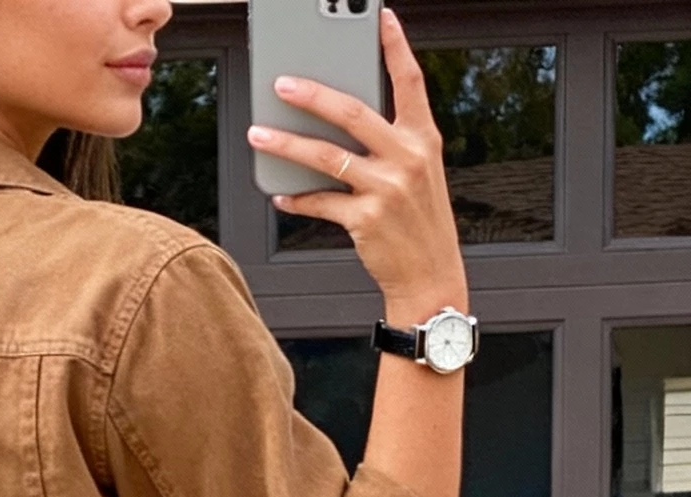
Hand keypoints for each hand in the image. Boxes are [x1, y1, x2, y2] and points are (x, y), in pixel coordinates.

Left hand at [248, 9, 465, 320]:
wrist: (430, 276)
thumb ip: (390, 143)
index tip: (381, 17)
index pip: (410, 81)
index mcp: (423, 138)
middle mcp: (407, 158)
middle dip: (313, 94)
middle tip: (282, 84)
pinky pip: (321, 202)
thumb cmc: (419, 223)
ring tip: (260, 134)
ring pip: (327, 155)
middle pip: (353, 112)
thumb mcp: (418, 173)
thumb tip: (341, 120)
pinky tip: (280, 193)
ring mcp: (387, 188)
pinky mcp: (366, 219)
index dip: (395, 46)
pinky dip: (297, 197)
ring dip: (287, 144)